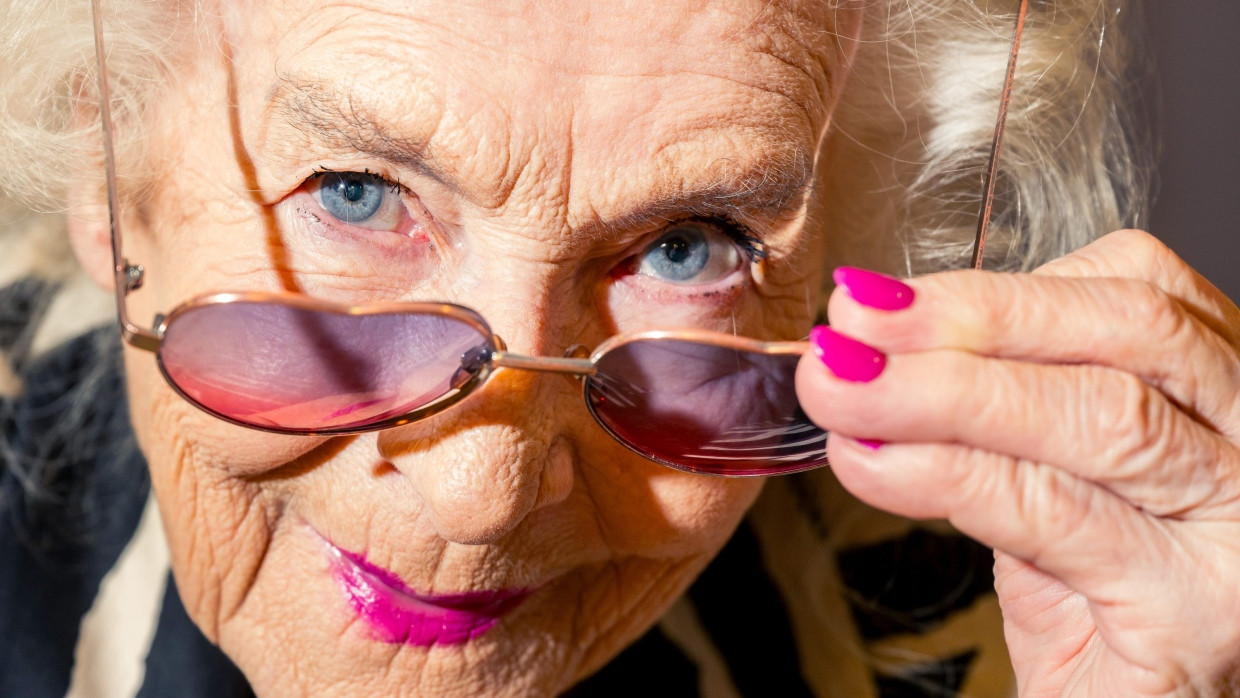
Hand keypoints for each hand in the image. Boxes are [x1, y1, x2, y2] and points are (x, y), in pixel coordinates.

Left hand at [796, 230, 1239, 696]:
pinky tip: (873, 464)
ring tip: (841, 391)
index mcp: (1228, 396)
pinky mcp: (1200, 610)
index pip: (1135, 291)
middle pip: (1130, 333)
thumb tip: (876, 343)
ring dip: (938, 393)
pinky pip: (1055, 512)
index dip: (999, 288)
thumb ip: (1006, 410)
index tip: (881, 303)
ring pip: (1097, 415)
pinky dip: (946, 475)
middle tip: (852, 329)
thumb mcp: (1058, 482)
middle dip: (971, 320)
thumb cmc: (1096, 608)